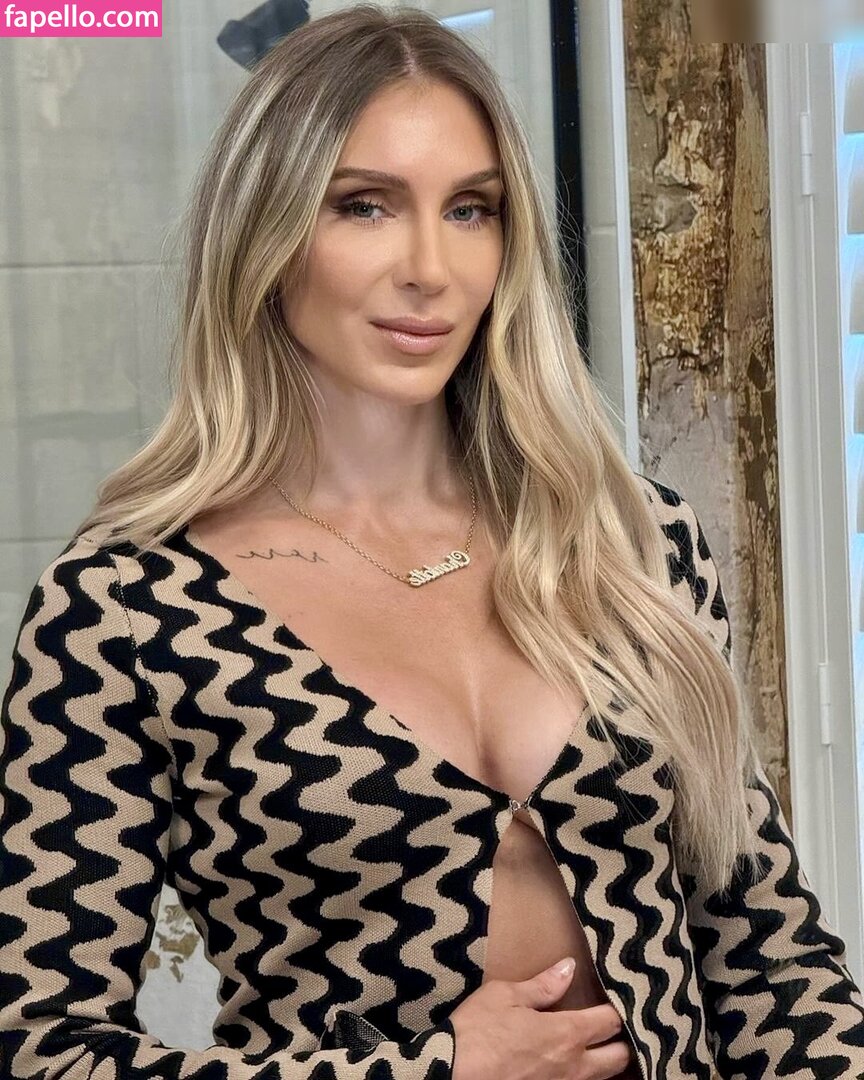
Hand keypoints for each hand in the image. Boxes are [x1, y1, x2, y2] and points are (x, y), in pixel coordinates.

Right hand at [449, 957, 633, 1079]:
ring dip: (602, 1064)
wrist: (452, 1072)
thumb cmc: (477, 1031)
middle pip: (617, 1059)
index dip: (616, 1010)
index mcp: (566, 1034)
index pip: (609, 1022)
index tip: (614, 1001)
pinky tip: (567, 1066)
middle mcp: (572, 1066)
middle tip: (613, 1030)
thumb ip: (542, 985)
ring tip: (596, 1049)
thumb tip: (569, 968)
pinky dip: (578, 1077)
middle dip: (620, 1044)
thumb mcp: (506, 995)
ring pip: (598, 1079)